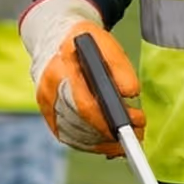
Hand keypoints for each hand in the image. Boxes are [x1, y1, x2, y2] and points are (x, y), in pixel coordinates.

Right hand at [19, 0, 141, 155]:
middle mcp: (49, 90)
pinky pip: (69, 137)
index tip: (131, 126)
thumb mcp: (106, 44)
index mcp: (61, 69)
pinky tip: (108, 142)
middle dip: (111, 135)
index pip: (84, 105)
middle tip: (138, 133)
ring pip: (75, 136)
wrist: (56, 39)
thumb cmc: (83, 42)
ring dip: (104, 143)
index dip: (108, 123)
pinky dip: (90, 143)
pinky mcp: (48, 115)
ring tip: (127, 139)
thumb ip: (120, 67)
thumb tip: (130, 93)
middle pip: (80, 125)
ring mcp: (46, 105)